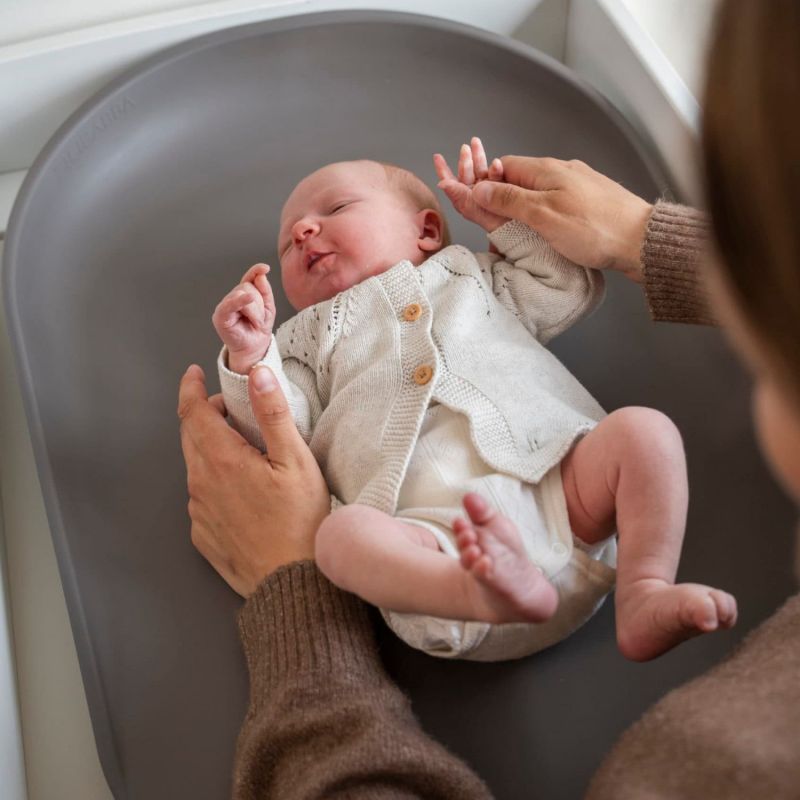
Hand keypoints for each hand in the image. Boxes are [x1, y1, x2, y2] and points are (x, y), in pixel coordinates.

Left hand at [178, 364, 329, 596]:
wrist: (290, 583)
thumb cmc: (300, 524)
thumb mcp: (296, 462)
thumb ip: (273, 415)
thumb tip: (259, 377)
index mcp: (222, 460)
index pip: (193, 412)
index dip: (191, 388)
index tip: (194, 374)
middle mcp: (201, 484)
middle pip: (191, 436)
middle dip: (206, 416)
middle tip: (234, 411)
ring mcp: (199, 512)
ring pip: (197, 467)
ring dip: (213, 451)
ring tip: (248, 455)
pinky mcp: (203, 534)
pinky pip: (202, 497)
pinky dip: (216, 482)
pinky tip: (244, 492)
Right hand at [212, 263, 275, 372]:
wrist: (254, 349)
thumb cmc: (258, 329)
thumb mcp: (268, 308)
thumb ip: (265, 291)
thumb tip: (261, 275)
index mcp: (243, 294)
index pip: (249, 278)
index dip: (255, 271)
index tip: (266, 267)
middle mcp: (232, 298)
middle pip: (248, 287)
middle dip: (259, 303)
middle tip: (260, 320)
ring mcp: (225, 306)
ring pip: (242, 295)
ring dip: (255, 311)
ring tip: (255, 323)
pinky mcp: (220, 316)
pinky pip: (230, 304)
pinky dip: (239, 301)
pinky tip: (247, 299)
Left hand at [434, 137, 508, 231]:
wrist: (530, 239)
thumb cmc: (504, 231)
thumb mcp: (477, 210)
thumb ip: (460, 196)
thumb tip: (442, 184)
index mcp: (470, 206)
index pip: (453, 188)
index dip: (445, 173)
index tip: (438, 158)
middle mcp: (481, 202)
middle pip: (468, 178)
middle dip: (465, 161)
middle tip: (464, 148)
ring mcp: (495, 197)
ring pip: (483, 175)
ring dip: (479, 159)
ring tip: (476, 143)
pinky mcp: (509, 195)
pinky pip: (499, 178)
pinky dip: (496, 169)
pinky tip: (497, 163)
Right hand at [471, 156, 653, 280]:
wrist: (640, 241)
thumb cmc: (595, 228)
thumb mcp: (542, 215)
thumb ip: (509, 201)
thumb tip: (479, 189)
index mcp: (546, 170)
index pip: (503, 167)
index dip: (484, 184)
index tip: (473, 203)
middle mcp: (561, 172)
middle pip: (518, 180)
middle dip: (500, 200)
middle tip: (491, 224)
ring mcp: (576, 186)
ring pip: (536, 193)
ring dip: (520, 210)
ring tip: (514, 233)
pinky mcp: (588, 201)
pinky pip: (554, 204)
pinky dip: (540, 217)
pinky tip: (541, 233)